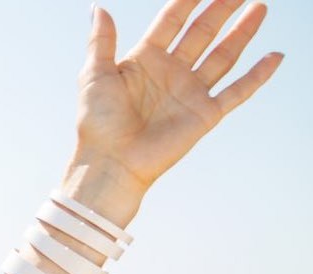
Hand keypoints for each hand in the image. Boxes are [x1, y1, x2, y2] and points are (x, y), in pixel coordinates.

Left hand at [68, 0, 280, 211]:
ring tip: (259, 7)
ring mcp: (190, 92)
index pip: (172, 20)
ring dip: (242, 32)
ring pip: (223, 54)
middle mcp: (171, 72)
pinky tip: (274, 57)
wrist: (111, 162)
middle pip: (203, 31)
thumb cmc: (97, 122)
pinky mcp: (205, 114)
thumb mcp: (94, 75)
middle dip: (222, 8)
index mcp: (144, 59)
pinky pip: (237, 91)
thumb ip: (101, 41)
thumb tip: (99, 7)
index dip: (188, 0)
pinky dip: (257, 75)